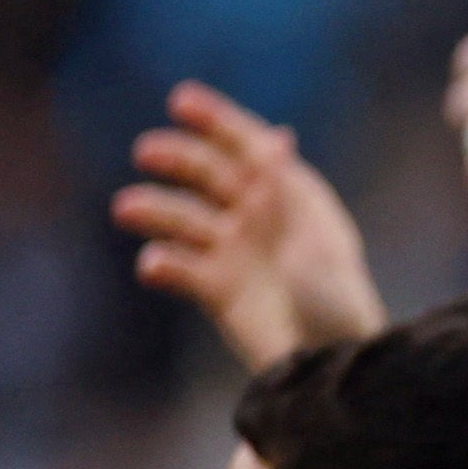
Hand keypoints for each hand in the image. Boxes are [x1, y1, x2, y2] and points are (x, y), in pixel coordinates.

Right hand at [112, 84, 384, 367]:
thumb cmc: (338, 306)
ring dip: (157, 209)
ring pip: (185, 218)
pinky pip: (179, 267)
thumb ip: (287, 195)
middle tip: (148, 151)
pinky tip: (154, 264)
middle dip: (180, 158)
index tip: (181, 100)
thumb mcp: (315, 246)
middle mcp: (260, 216)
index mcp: (294, 195)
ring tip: (129, 207)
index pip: (250, 147)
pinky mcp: (214, 288)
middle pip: (209, 174)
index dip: (217, 120)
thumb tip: (276, 137)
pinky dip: (162, 262)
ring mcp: (234, 250)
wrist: (331, 368)